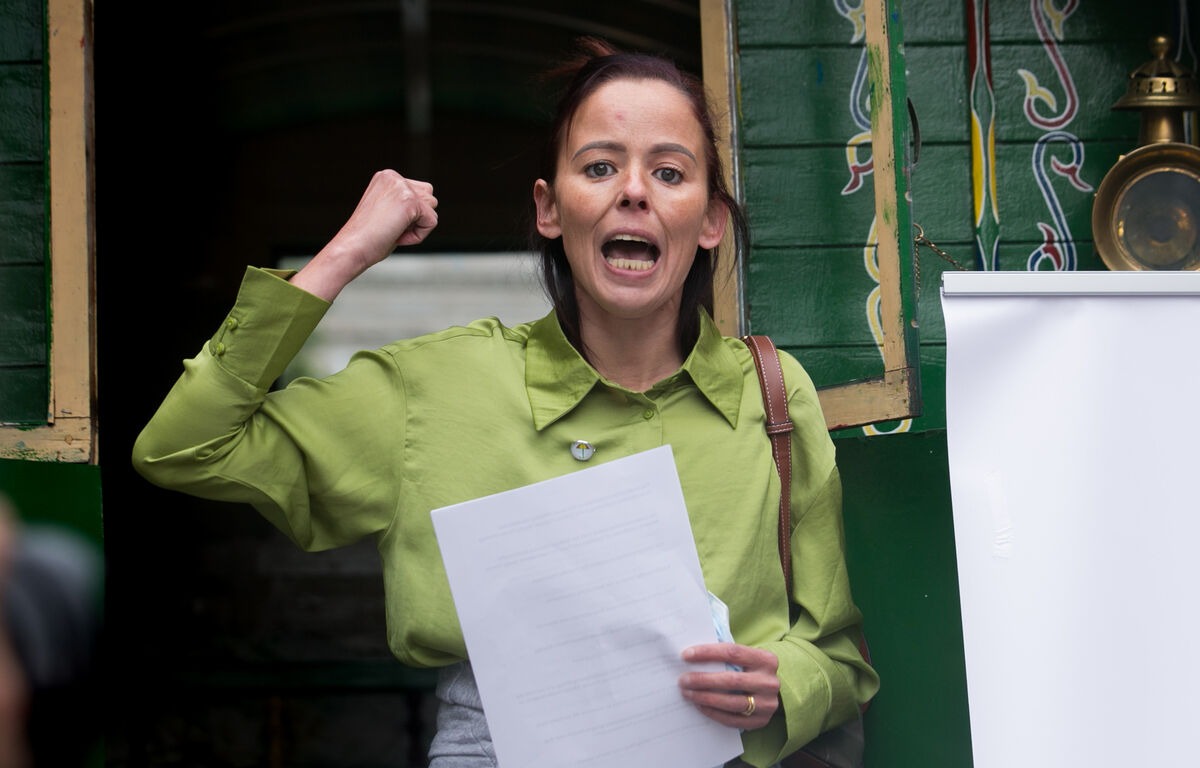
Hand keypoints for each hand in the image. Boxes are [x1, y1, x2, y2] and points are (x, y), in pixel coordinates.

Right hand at [292, 170, 438, 300]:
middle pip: (429, 197)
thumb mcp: (387, 211)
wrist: (351, 248)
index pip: (419, 193)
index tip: (386, 223)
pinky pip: (431, 221)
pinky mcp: (409, 201)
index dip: (409, 216)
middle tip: (390, 227)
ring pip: (432, 209)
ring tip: (393, 230)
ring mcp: (401, 186)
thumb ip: (405, 202)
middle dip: (416, 218)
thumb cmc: (367, 237)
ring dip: (417, 226)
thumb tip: (431, 201)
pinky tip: (398, 237)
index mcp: (387, 177)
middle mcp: (393, 177)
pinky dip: (418, 236)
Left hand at [678, 643, 779, 730]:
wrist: (770, 692)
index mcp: (766, 659)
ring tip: (687, 693)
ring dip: (705, 698)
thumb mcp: (745, 658)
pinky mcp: (761, 721)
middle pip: (731, 680)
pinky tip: (699, 705)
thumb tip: (691, 654)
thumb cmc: (749, 670)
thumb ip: (725, 654)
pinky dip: (713, 713)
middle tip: (683, 680)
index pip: (733, 652)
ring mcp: (767, 704)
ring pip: (731, 702)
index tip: (686, 655)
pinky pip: (732, 719)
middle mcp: (769, 682)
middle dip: (703, 680)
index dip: (707, 653)